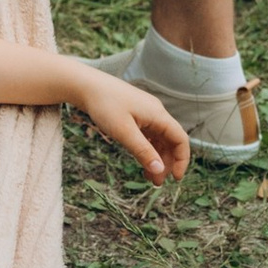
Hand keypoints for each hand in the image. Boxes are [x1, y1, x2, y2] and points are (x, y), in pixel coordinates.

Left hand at [65, 66, 191, 185]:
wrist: (85, 85)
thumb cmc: (104, 105)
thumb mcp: (124, 132)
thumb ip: (143, 151)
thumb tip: (160, 170)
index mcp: (158, 115)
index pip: (180, 139)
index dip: (182, 160)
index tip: (175, 179)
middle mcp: (156, 113)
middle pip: (170, 141)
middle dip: (166, 163)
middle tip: (156, 182)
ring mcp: (146, 113)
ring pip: (159, 139)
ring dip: (156, 158)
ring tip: (148, 176)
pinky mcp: (136, 114)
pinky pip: (148, 134)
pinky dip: (147, 149)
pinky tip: (141, 160)